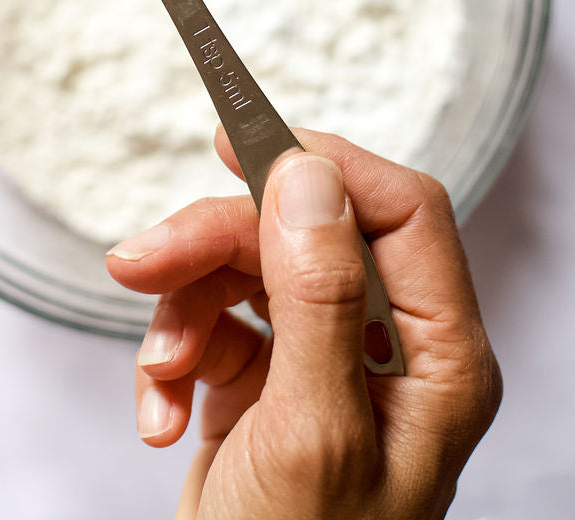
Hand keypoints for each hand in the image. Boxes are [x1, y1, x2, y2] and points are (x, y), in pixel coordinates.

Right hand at [106, 129, 500, 519]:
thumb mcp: (311, 433)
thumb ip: (316, 295)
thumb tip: (309, 173)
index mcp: (436, 355)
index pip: (400, 212)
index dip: (326, 162)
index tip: (243, 142)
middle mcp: (384, 345)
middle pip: (299, 233)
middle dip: (214, 244)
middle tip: (138, 260)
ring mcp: (320, 360)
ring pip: (244, 271)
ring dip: (181, 313)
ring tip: (156, 376)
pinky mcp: (264, 378)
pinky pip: (212, 324)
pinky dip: (172, 359)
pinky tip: (160, 414)